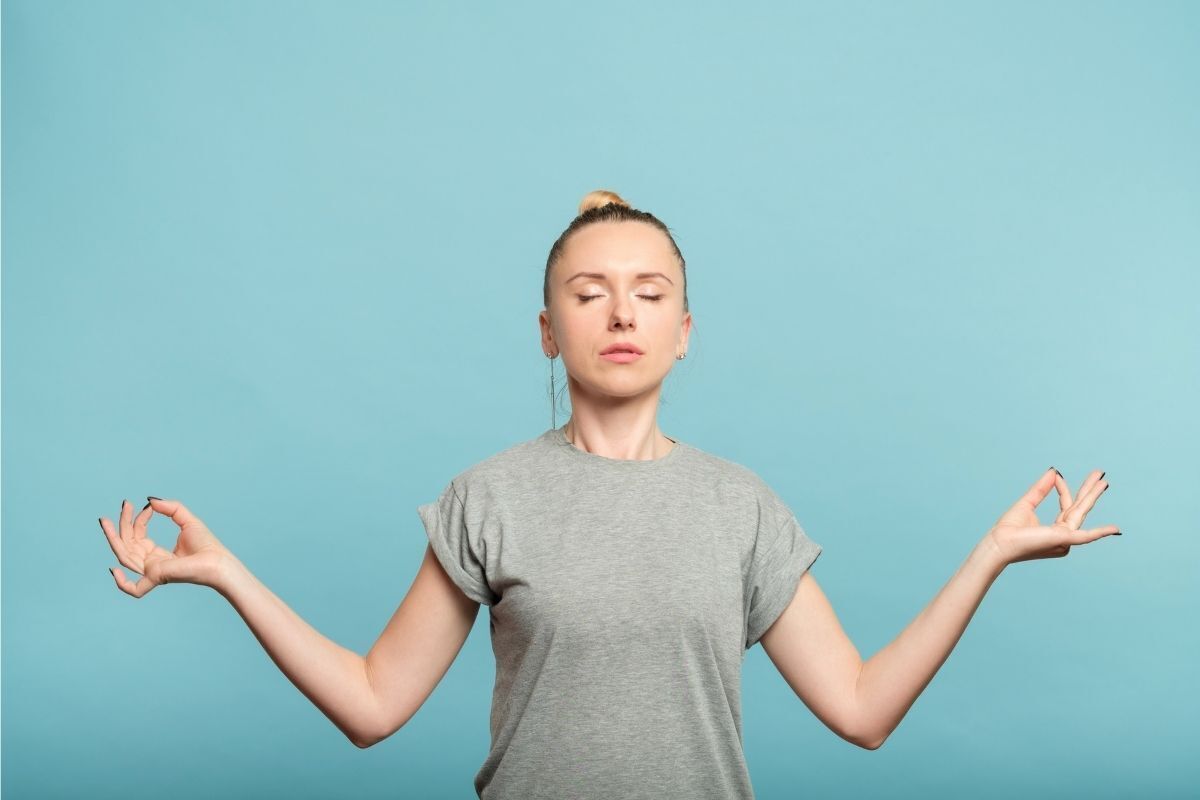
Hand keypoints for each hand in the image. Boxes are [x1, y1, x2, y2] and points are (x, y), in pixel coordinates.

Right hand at [99, 497, 233, 596]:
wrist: (219, 561)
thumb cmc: (207, 545)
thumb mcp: (187, 520)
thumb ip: (171, 508)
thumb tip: (151, 500)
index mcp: (157, 554)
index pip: (139, 536)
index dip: (139, 519)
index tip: (148, 506)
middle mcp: (151, 563)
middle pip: (127, 545)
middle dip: (121, 525)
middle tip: (122, 505)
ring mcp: (152, 572)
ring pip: (124, 556)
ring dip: (113, 538)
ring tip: (106, 520)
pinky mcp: (157, 578)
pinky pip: (134, 588)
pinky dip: (122, 583)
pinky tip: (113, 570)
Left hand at [985, 468, 1119, 566]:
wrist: (999, 543)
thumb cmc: (1009, 529)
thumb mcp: (1027, 503)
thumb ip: (1041, 488)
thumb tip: (1054, 471)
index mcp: (1055, 529)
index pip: (1066, 505)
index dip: (1063, 489)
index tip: (1058, 475)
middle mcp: (1063, 535)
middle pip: (1079, 508)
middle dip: (1089, 490)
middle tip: (1100, 474)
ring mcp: (1065, 538)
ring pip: (1081, 513)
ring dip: (1092, 496)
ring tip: (1103, 481)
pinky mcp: (1063, 540)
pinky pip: (1086, 536)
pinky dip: (1101, 532)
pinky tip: (1115, 529)